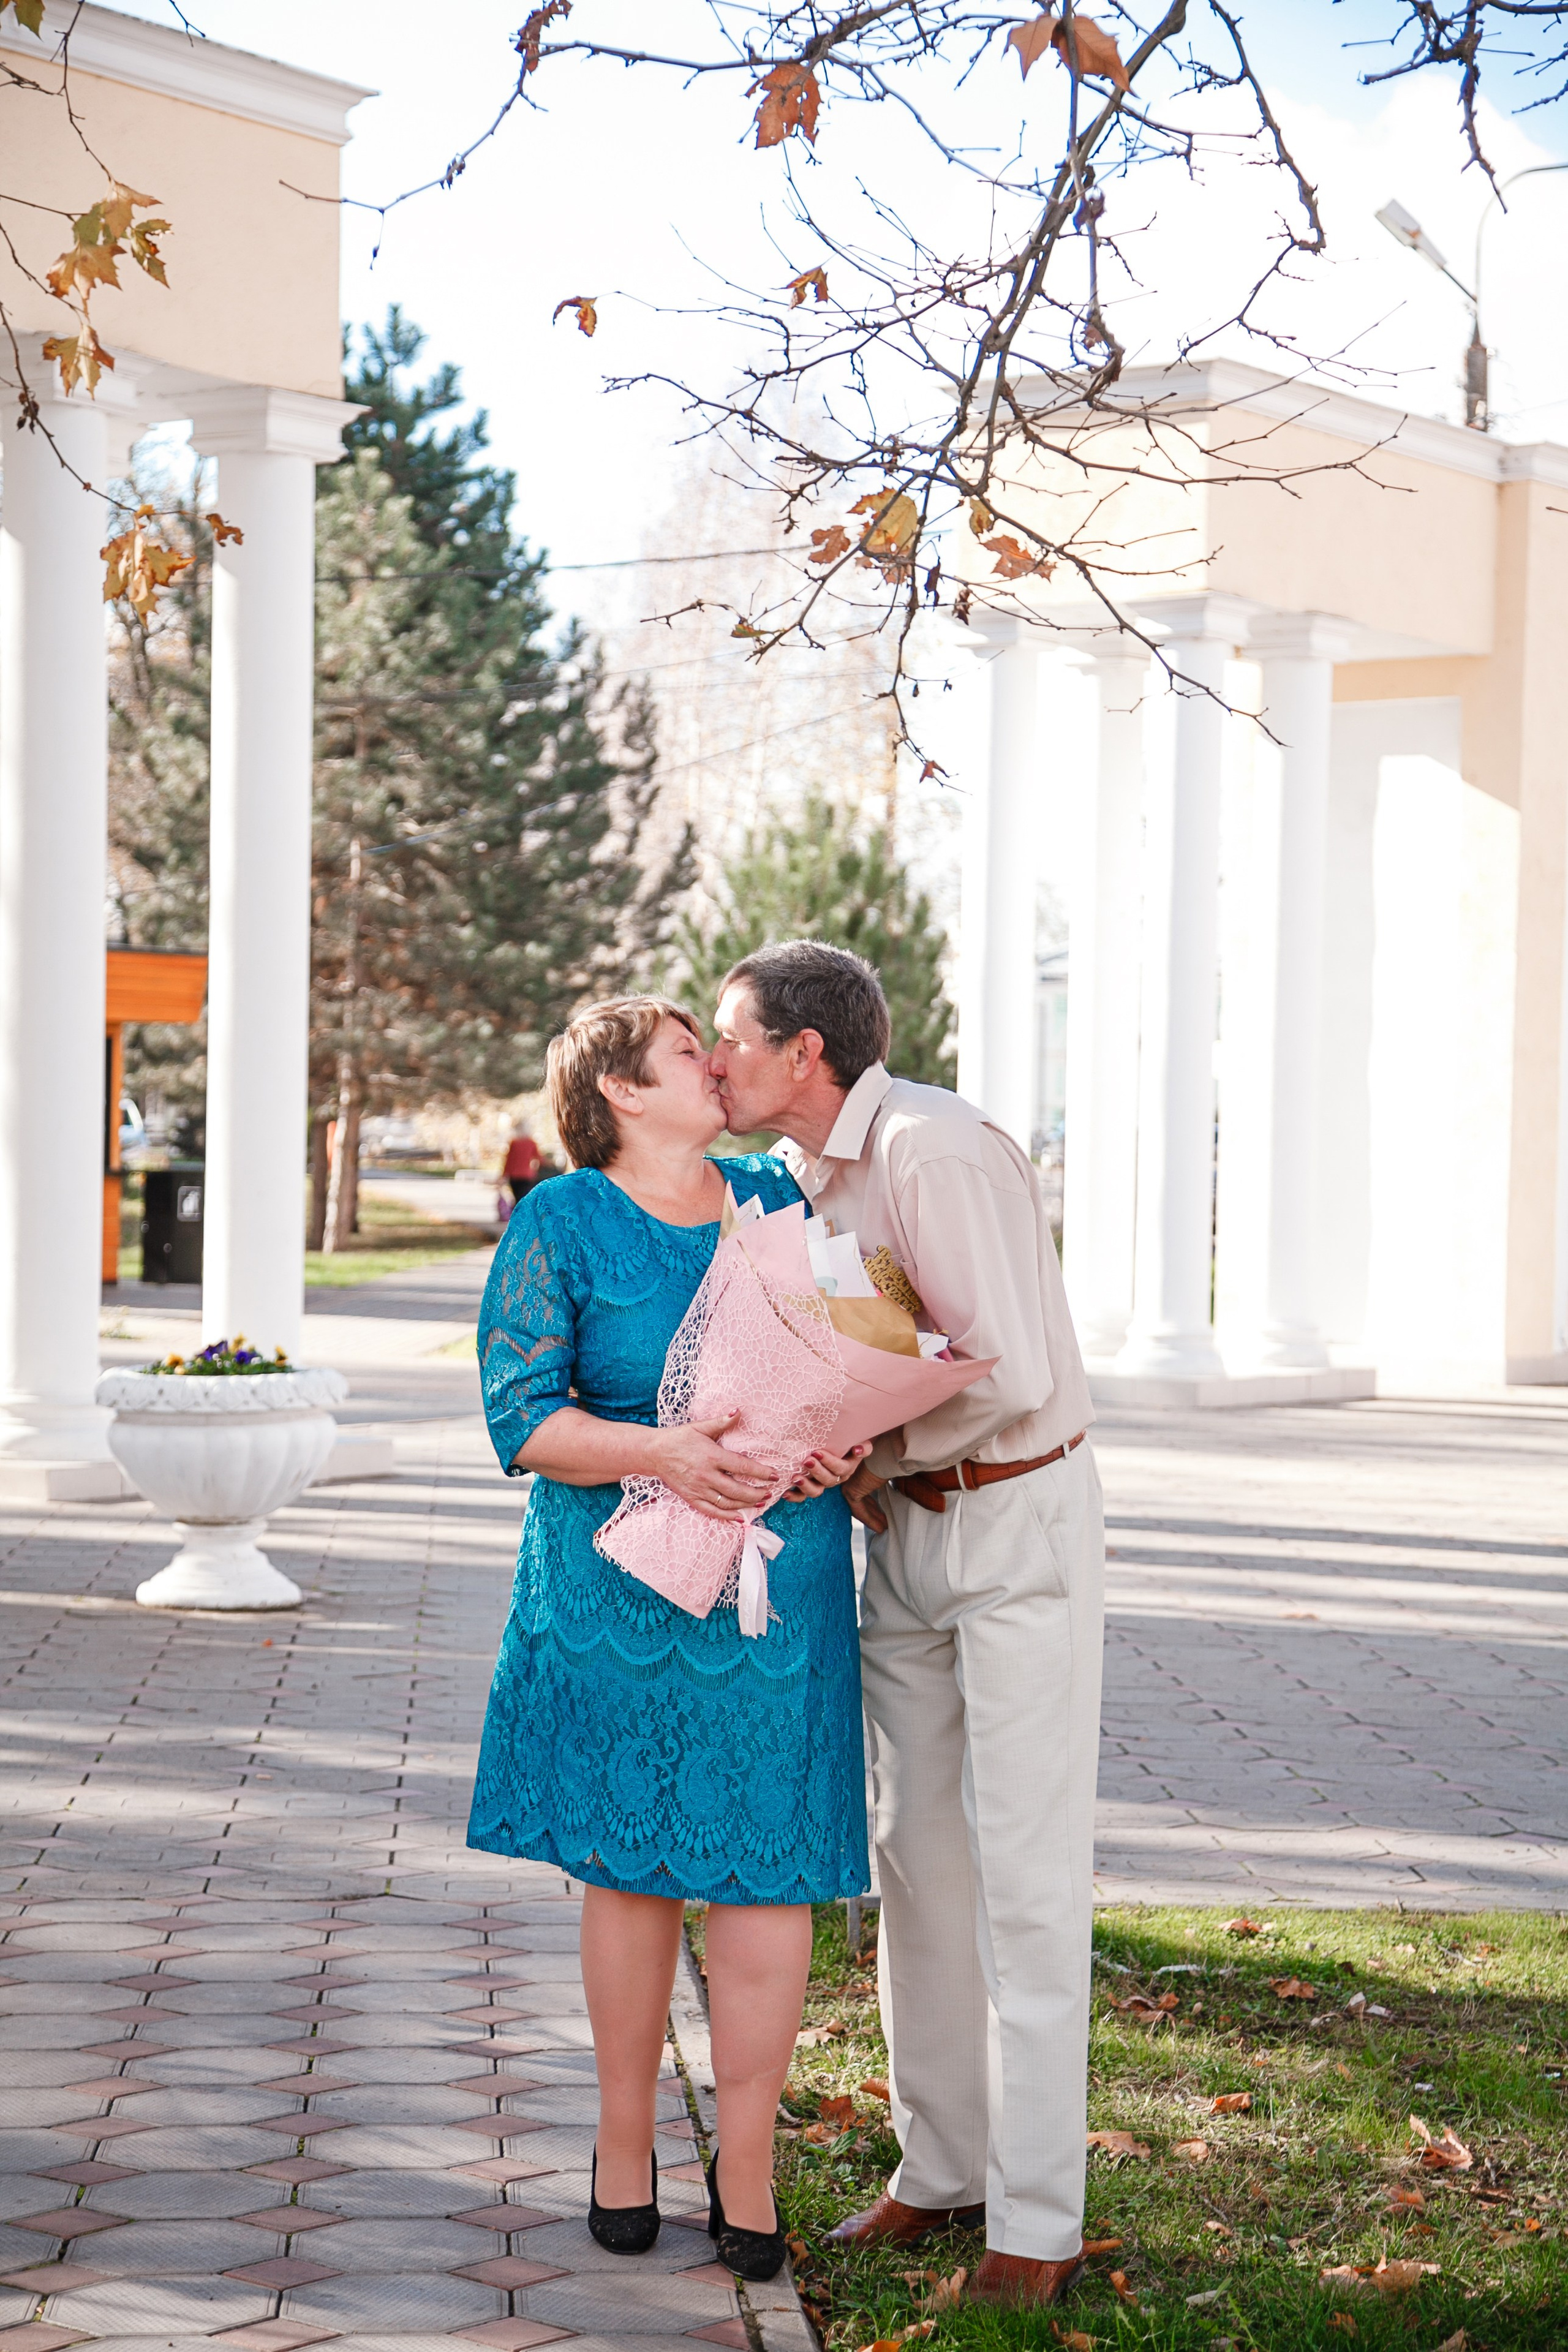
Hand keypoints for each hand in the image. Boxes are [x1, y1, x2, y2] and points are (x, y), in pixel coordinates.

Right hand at [652, 1414, 776, 1521]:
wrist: (654, 1453)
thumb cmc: (679, 1438)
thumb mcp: (700, 1427)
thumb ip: (720, 1422)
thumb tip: (739, 1411)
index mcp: (712, 1456)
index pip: (742, 1467)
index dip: (761, 1472)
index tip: (774, 1475)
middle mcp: (706, 1475)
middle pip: (738, 1489)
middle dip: (757, 1493)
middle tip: (770, 1492)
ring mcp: (699, 1489)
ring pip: (727, 1503)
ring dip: (746, 1505)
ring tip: (760, 1502)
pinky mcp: (691, 1498)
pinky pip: (712, 1511)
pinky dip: (727, 1517)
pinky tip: (739, 1518)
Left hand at [783, 1442, 871, 1502]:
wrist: (836, 1446)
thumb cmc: (845, 1442)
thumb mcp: (858, 1442)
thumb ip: (863, 1446)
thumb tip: (857, 1449)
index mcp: (847, 1468)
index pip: (840, 1468)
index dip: (830, 1462)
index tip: (817, 1452)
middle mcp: (835, 1478)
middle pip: (828, 1480)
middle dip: (817, 1471)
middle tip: (806, 1461)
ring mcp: (821, 1484)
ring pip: (816, 1491)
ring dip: (806, 1486)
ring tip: (795, 1478)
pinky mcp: (810, 1486)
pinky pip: (803, 1496)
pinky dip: (794, 1496)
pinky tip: (785, 1493)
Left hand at [843, 1460, 889, 1533]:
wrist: (884, 1454)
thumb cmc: (889, 1455)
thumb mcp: (888, 1467)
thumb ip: (887, 1476)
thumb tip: (904, 1480)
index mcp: (859, 1468)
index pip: (864, 1489)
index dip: (873, 1502)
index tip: (881, 1511)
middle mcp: (851, 1475)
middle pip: (862, 1498)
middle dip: (873, 1511)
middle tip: (883, 1522)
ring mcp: (849, 1483)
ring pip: (860, 1506)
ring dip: (872, 1517)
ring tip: (883, 1527)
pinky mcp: (851, 1491)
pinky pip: (859, 1510)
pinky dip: (869, 1520)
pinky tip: (879, 1528)